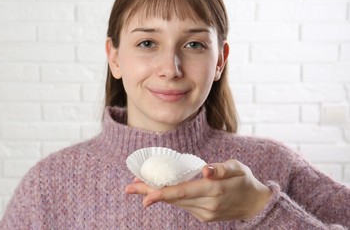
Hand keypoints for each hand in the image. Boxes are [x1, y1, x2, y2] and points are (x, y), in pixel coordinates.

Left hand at [125, 159, 271, 221]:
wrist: (255, 204)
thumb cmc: (245, 180)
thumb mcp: (237, 168)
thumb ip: (221, 168)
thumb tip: (205, 169)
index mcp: (214, 190)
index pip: (182, 192)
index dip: (161, 194)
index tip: (144, 196)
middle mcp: (207, 205)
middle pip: (173, 199)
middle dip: (150, 193)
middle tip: (129, 187)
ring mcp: (204, 213)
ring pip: (176, 203)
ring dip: (158, 195)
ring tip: (139, 186)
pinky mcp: (203, 217)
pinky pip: (183, 205)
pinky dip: (170, 198)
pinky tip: (159, 190)